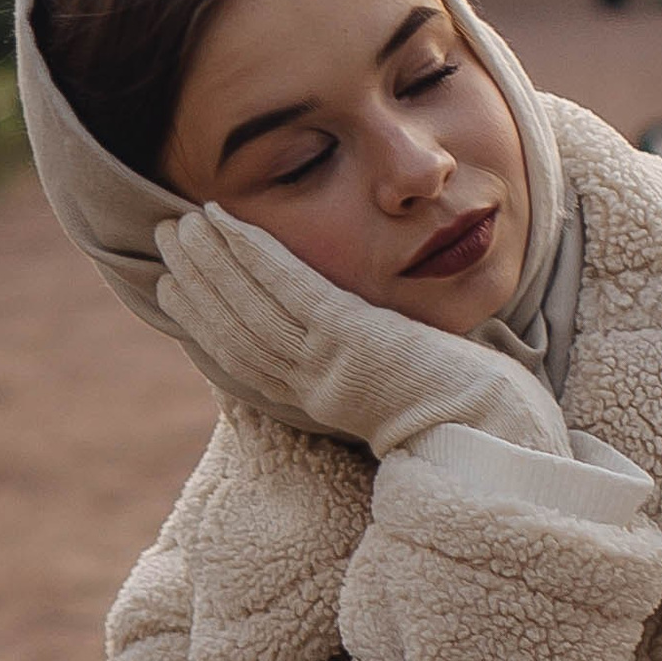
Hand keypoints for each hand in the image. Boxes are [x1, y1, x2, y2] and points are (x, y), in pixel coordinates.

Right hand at [154, 207, 567, 456]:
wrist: (496, 437)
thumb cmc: (470, 415)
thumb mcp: (406, 383)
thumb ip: (378, 359)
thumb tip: (373, 335)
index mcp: (324, 397)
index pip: (247, 354)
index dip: (204, 320)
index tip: (173, 286)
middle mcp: (314, 383)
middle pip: (235, 329)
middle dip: (196, 283)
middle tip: (165, 239)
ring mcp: (329, 362)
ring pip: (251, 306)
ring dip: (211, 262)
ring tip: (183, 224)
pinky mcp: (351, 338)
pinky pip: (290, 289)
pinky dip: (254, 255)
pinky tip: (229, 223)